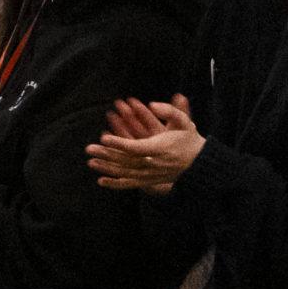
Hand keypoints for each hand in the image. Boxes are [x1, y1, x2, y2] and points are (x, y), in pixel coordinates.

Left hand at [86, 95, 202, 193]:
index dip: (119, 143)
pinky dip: (116, 184)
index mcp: (160, 148)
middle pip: (126, 161)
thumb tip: (153, 104)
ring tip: (90, 161)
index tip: (104, 137)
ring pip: (125, 173)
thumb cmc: (188, 139)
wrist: (199, 163)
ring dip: (107, 168)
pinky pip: (130, 184)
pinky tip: (101, 181)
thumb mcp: (184, 121)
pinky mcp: (149, 181)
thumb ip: (170, 111)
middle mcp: (154, 164)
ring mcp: (151, 174)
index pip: (136, 147)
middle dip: (106, 154)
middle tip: (88, 148)